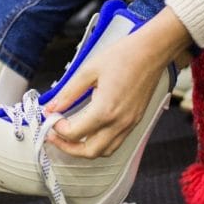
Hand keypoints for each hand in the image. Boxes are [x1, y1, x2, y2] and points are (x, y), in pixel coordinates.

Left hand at [44, 7, 192, 158]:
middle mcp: (119, 123)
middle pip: (89, 152)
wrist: (152, 51)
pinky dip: (99, 143)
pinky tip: (89, 130)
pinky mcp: (135, 121)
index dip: (57, 128)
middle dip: (67, 147)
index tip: (51, 117)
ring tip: (70, 136)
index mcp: (105, 110)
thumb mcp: (88, 70)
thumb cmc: (124, 56)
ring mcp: (129, 124)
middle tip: (54, 135)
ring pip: (104, 151)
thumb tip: (52, 106)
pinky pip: (115, 143)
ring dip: (84, 149)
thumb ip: (68, 92)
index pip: (74, 133)